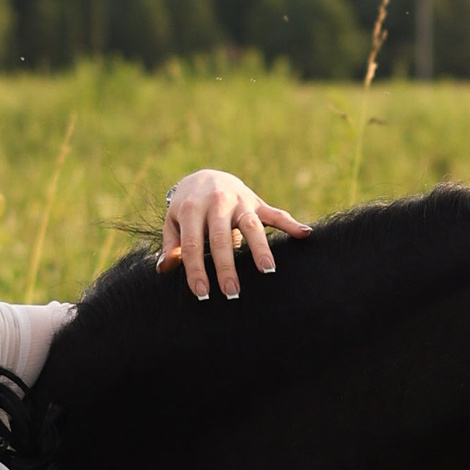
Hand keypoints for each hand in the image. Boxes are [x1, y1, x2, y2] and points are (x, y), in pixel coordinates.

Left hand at [157, 168, 311, 301]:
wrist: (204, 176)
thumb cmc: (187, 207)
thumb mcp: (173, 222)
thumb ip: (171, 245)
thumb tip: (165, 268)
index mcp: (192, 209)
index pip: (192, 245)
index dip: (196, 270)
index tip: (201, 293)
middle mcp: (216, 203)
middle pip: (221, 238)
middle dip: (226, 266)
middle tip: (231, 292)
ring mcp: (239, 202)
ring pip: (251, 225)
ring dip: (260, 248)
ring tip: (267, 270)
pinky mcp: (256, 202)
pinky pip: (275, 213)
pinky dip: (290, 223)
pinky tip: (305, 234)